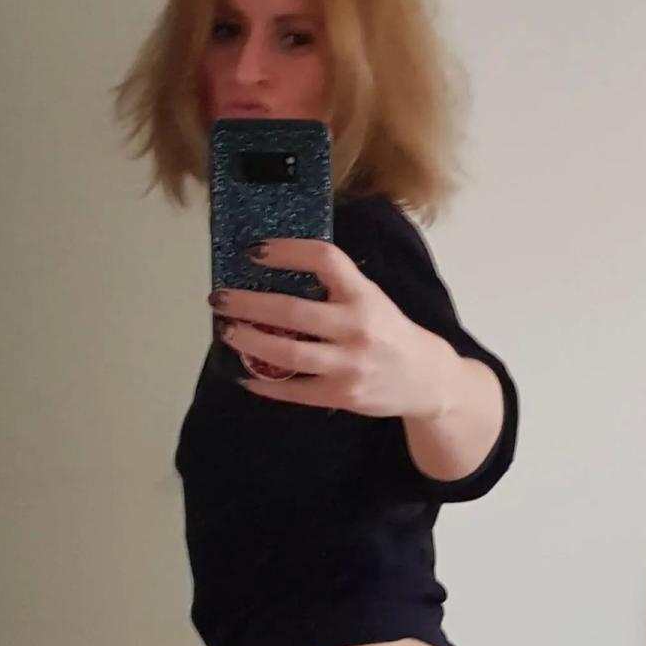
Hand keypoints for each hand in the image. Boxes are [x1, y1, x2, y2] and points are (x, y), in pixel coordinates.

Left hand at [211, 239, 458, 418]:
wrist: (426, 380)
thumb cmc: (391, 334)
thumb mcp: (373, 299)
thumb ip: (336, 289)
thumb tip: (278, 273)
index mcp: (364, 296)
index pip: (324, 259)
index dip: (286, 250)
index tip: (254, 251)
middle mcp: (357, 328)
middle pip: (291, 312)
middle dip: (248, 304)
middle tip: (219, 299)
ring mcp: (348, 365)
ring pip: (287, 354)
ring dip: (249, 341)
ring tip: (227, 332)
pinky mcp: (341, 395)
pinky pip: (293, 391)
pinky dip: (264, 384)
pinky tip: (244, 375)